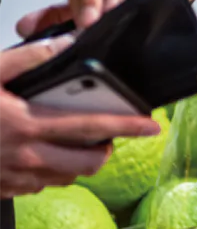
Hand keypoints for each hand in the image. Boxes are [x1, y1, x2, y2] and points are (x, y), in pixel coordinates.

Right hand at [0, 36, 161, 198]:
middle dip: (105, 150)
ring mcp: (10, 177)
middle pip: (86, 163)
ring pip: (65, 178)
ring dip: (79, 163)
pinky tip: (41, 154)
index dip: (125, 127)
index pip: (90, 127)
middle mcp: (23, 157)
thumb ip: (32, 57)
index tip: (151, 126)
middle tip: (108, 135)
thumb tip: (70, 42)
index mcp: (26, 125)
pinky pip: (37, 186)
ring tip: (78, 143)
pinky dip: (48, 173)